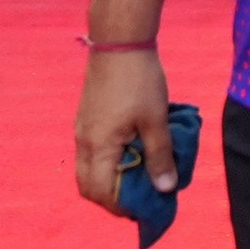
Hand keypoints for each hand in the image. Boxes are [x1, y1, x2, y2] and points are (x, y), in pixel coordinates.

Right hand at [73, 49, 175, 214]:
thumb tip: (166, 190)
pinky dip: (108, 160)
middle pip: (89, 186)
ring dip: (110, 177)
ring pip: (89, 169)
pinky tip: (132, 148)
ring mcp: (82, 129)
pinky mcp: (87, 117)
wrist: (119, 42)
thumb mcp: (156, 120)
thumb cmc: (140, 81)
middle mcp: (83, 142)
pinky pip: (92, 152)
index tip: (147, 206)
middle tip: (141, 194)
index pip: (101, 193)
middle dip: (112, 197)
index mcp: (98, 147)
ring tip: (139, 172)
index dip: (122, 207)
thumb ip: (160, 157)